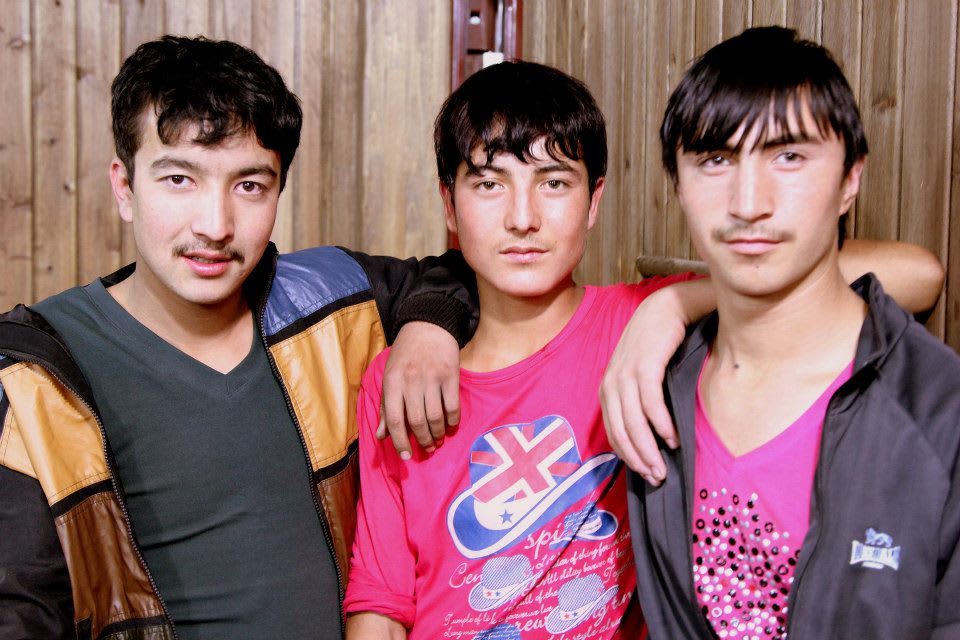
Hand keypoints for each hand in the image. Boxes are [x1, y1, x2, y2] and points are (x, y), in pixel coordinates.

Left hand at [379, 321, 459, 457]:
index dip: (400, 442)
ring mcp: (432, 378)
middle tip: (427, 449)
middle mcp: (411, 381)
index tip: (406, 456)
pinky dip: (452, 421)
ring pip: (435, 416)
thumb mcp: (389, 376)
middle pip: (416, 421)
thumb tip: (382, 436)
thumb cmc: (405, 354)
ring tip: (437, 441)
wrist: (428, 325)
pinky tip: (451, 426)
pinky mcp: (450, 376)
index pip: (395, 419)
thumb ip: (386, 407)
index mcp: (392, 382)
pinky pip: (453, 406)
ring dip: (437, 434)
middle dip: (422, 440)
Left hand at [600, 289, 686, 485]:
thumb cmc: (656, 345)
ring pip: (634, 422)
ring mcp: (626, 374)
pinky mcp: (644, 366)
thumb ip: (640, 401)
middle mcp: (611, 383)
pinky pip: (650, 403)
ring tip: (664, 466)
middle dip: (638, 459)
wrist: (666, 308)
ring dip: (650, 448)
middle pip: (621, 432)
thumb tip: (654, 437)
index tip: (645, 474)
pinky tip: (672, 438)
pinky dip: (661, 423)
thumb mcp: (641, 374)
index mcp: (608, 389)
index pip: (613, 432)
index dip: (628, 456)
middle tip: (657, 479)